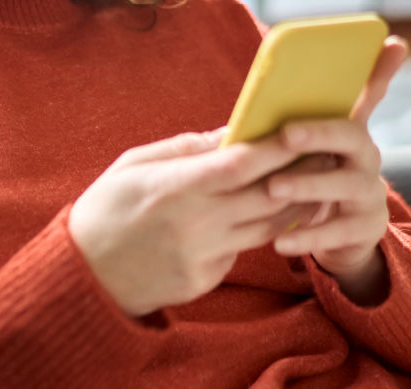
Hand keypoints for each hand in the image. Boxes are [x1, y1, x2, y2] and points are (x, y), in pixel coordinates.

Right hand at [69, 128, 322, 316]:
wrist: (84, 274)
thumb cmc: (105, 208)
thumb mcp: (134, 164)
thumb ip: (185, 148)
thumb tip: (230, 132)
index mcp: (174, 188)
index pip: (240, 164)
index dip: (275, 147)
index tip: (300, 129)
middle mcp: (194, 224)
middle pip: (265, 196)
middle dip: (300, 173)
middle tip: (326, 151)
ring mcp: (203, 256)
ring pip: (266, 228)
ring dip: (295, 204)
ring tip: (316, 182)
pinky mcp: (206, 279)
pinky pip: (242, 250)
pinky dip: (260, 231)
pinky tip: (273, 214)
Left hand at [266, 36, 408, 302]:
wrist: (337, 236)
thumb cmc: (311, 178)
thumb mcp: (304, 149)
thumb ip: (291, 120)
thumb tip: (264, 91)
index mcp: (349, 130)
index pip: (369, 93)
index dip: (382, 70)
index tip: (392, 42)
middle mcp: (367, 156)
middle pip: (353, 135)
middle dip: (319, 132)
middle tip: (285, 133)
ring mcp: (370, 193)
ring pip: (345, 184)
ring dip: (307, 184)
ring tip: (272, 188)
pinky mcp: (366, 229)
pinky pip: (338, 231)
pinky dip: (307, 235)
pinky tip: (280, 242)